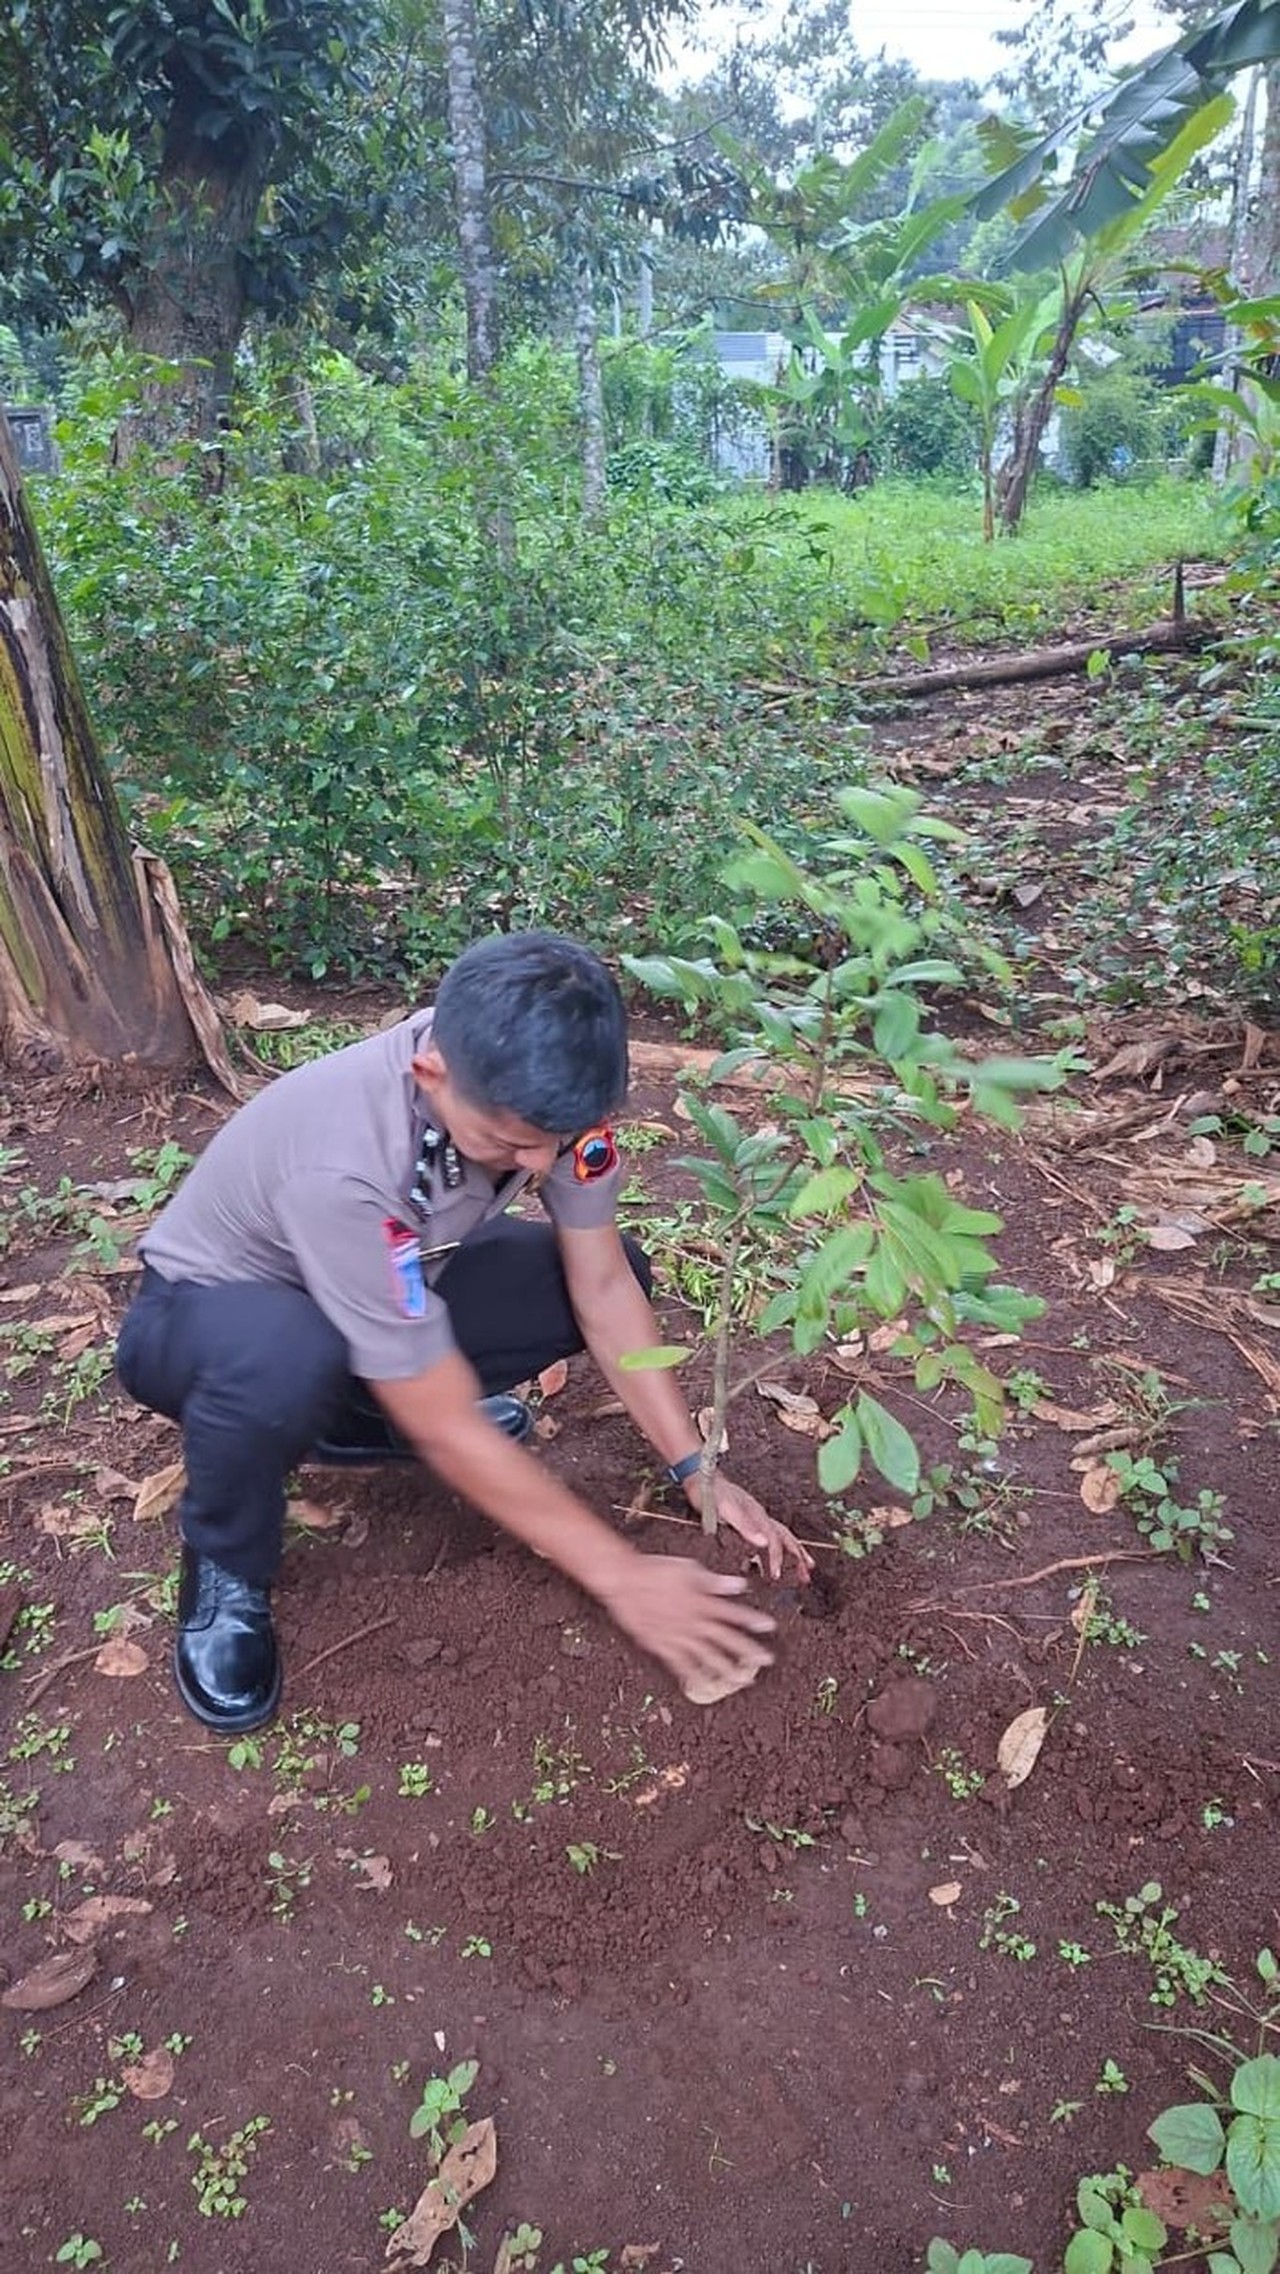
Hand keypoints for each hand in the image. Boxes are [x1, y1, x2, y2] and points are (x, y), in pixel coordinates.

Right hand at [597, 1554, 775, 1690]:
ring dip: (725, 1668)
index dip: (752, 1621)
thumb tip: (740, 1585)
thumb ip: (715, 1581)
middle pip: (725, 1640)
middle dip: (747, 1651)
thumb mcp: (689, 1569)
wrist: (624, 1581)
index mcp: (701, 1602)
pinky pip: (680, 1664)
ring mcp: (677, 1636)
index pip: (733, 1613)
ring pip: (706, 1657)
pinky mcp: (661, 1645)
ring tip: (740, 1681)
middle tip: (765, 1661)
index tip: (769, 1628)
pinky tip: (703, 1685)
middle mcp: (693, 1623)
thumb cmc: (655, 1571)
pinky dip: (692, 1675)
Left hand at [685, 1472, 814, 1583]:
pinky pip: (769, 1535)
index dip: (777, 1558)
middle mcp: (760, 1516)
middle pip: (786, 1537)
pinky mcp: (749, 1519)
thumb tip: (764, 1542)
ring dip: (793, 1552)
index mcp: (757, 1514)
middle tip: (806, 1574)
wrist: (701, 1476)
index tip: (777, 1575)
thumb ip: (744, 1525)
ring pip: (780, 1536)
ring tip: (803, 1567)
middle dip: (798, 1556)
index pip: (774, 1540)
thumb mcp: (726, 1509)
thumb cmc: (711, 1491)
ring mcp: (756, 1517)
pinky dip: (777, 1547)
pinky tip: (772, 1556)